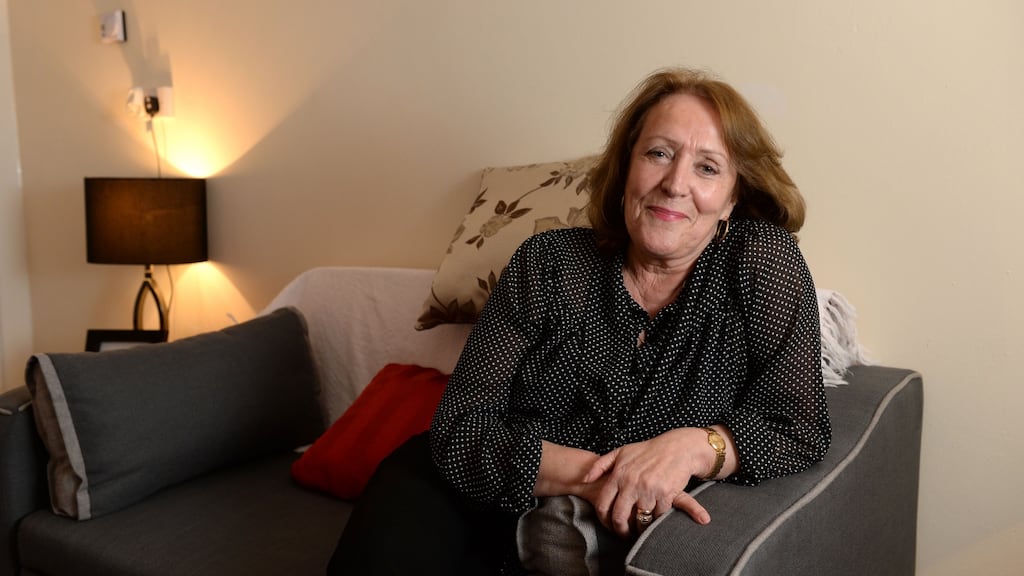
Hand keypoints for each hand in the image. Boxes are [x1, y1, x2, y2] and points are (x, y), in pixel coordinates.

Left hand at [581, 428, 712, 536]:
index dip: (604, 520)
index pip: (603, 504)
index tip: (609, 526)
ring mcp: (648, 490)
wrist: (676, 447)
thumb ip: (600, 465)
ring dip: (640, 528)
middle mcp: (631, 483)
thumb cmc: (647, 450)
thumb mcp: (621, 452)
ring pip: (639, 520)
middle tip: (625, 535)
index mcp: (618, 475)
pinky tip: (656, 520)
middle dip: (621, 530)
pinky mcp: (665, 494)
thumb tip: (584, 479)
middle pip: (619, 517)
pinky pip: (658, 516)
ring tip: (640, 530)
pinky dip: (657, 520)